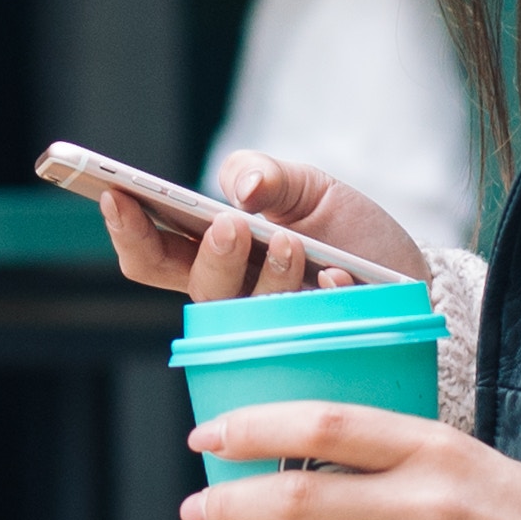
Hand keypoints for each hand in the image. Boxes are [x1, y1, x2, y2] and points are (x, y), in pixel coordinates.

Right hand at [94, 153, 428, 302]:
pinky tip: (341, 277)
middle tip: (230, 226)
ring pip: (248, 314)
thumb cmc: (345, 230)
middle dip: (210, 257)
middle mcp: (233, 298)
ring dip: (269, 274)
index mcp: (213, 256)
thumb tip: (243, 187)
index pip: (151, 253)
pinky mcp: (313, 346)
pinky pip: (309, 329)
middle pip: (195, 289)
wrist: (406, 271)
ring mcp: (271, 328)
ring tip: (292, 241)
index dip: (126, 228)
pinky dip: (326, 294)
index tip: (114, 194)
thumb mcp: (308, 187)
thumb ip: (268, 173)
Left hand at [183, 401, 520, 519]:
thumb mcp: (475, 465)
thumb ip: (405, 465)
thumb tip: (314, 473)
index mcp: (436, 449)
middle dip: (232, 504)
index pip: (327, 425)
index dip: (256, 427)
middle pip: (302, 497)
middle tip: (196, 510)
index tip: (210, 436)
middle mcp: (430, 501)